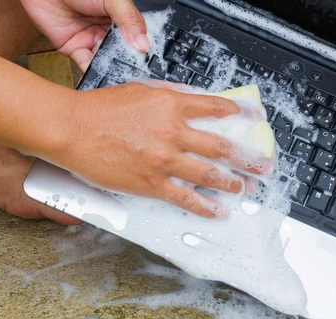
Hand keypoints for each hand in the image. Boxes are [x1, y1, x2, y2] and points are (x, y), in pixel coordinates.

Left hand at [21, 0, 149, 70]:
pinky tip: (103, 78)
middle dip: (130, 64)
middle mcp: (108, 31)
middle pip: (123, 53)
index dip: (144, 51)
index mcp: (122, 18)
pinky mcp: (75, 49)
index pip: (138, 38)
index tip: (152, 63)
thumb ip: (130, 20)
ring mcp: (92, 41)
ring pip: (107, 61)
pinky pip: (87, 65)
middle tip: (139, 76)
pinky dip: (94, 73)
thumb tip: (144, 44)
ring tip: (122, 79)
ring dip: (113, 70)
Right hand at [53, 82, 270, 217]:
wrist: (72, 128)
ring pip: (209, 174)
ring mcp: (164, 160)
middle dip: (247, 158)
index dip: (240, 113)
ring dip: (233, 183)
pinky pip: (186, 198)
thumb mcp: (141, 90)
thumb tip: (193, 99)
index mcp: (171, 106)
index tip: (254, 118)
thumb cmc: (100, 109)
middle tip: (262, 165)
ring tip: (246, 188)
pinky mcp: (152, 183)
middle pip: (221, 146)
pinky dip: (206, 206)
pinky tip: (220, 211)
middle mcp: (173, 132)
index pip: (216, 108)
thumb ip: (170, 95)